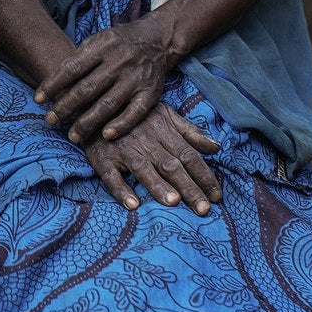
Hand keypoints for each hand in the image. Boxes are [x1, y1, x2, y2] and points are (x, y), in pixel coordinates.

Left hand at [36, 12, 175, 142]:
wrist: (157, 39)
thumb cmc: (119, 43)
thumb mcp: (98, 40)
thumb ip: (79, 58)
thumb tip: (52, 81)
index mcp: (102, 47)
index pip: (71, 68)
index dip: (52, 85)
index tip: (38, 100)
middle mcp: (119, 62)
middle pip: (87, 89)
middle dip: (65, 106)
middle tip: (50, 120)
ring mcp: (136, 78)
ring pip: (108, 104)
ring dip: (88, 122)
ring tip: (73, 135)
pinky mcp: (151, 93)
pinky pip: (136, 112)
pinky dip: (121, 124)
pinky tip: (106, 136)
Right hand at [82, 103, 221, 214]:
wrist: (93, 102)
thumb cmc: (133, 112)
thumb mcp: (164, 114)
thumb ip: (189, 132)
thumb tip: (216, 147)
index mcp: (163, 131)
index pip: (189, 155)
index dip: (204, 176)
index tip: (218, 196)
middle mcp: (146, 141)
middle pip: (171, 166)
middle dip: (189, 188)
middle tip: (204, 210)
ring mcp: (123, 149)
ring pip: (143, 169)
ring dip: (158, 186)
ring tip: (173, 202)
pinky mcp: (102, 157)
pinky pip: (111, 176)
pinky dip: (121, 190)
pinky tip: (132, 204)